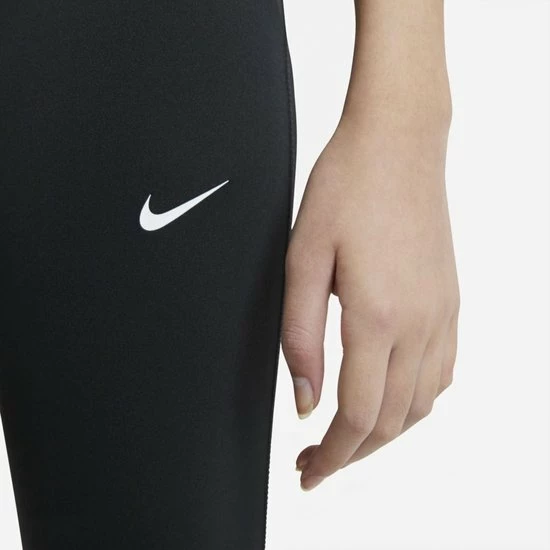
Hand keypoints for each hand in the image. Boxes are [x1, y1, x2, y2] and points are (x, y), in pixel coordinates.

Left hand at [281, 111, 459, 490]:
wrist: (397, 143)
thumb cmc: (346, 189)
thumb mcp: (303, 260)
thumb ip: (300, 335)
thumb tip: (304, 399)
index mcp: (377, 316)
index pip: (357, 417)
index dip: (331, 456)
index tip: (308, 472)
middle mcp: (419, 323)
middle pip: (391, 421)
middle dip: (352, 454)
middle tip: (316, 462)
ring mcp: (441, 313)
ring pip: (420, 405)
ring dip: (383, 433)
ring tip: (349, 439)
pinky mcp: (449, 300)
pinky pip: (442, 373)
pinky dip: (414, 402)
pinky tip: (391, 396)